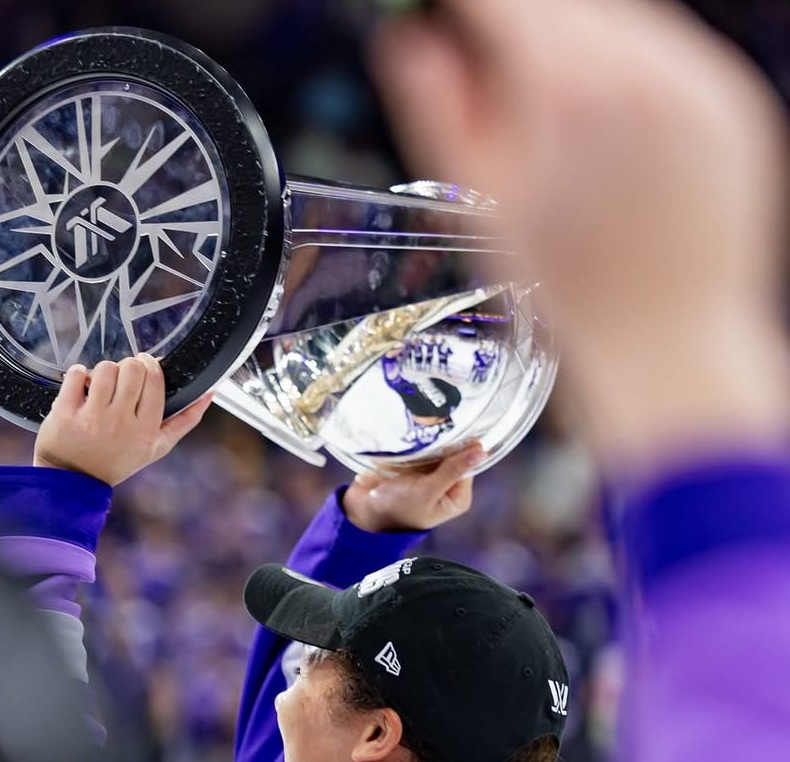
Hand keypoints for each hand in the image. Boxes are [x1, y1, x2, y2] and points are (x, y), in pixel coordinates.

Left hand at [33, 355, 213, 486]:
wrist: (74, 482)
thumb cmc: (117, 461)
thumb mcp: (155, 447)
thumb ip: (184, 421)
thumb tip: (209, 394)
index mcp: (146, 430)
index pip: (154, 378)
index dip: (150, 364)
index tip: (144, 365)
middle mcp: (120, 423)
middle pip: (132, 368)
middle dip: (127, 366)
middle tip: (122, 377)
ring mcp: (91, 418)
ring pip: (104, 368)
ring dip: (102, 371)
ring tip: (100, 385)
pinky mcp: (65, 413)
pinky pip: (75, 374)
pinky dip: (77, 374)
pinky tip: (81, 387)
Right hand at [342, 440, 482, 532]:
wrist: (362, 513)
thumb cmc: (397, 509)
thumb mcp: (427, 491)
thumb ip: (453, 470)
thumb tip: (482, 451)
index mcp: (456, 497)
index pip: (468, 465)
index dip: (461, 449)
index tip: (450, 435)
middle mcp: (446, 485)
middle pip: (454, 455)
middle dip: (443, 444)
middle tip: (430, 431)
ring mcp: (428, 475)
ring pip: (437, 449)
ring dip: (428, 442)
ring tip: (418, 433)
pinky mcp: (412, 467)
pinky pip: (421, 449)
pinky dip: (416, 443)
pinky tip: (410, 435)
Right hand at [371, 0, 789, 470]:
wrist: (671, 345)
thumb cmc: (567, 290)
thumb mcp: (485, 206)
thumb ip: (440, 112)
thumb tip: (406, 42)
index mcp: (571, 93)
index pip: (506, 4)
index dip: (469, 7)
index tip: (447, 14)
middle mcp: (647, 71)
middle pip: (566, 2)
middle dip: (524, 23)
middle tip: (491, 66)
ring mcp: (702, 84)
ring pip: (626, 19)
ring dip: (579, 40)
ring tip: (556, 115)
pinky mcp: (736, 104)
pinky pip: (676, 56)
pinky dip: (633, 72)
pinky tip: (610, 135)